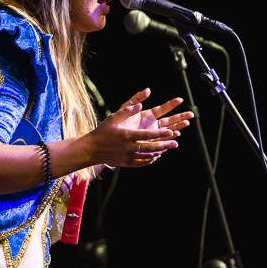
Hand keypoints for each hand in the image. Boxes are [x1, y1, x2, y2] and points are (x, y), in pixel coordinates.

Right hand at [78, 89, 192, 167]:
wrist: (91, 150)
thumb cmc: (102, 131)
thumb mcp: (113, 118)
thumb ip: (127, 111)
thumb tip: (140, 104)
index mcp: (127, 135)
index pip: (147, 135)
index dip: (160, 134)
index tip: (171, 131)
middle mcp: (128, 147)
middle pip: (150, 147)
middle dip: (164, 145)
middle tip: (175, 143)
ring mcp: (127, 157)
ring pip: (147, 156)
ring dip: (159, 152)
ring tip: (168, 149)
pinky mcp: (126, 163)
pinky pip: (141, 163)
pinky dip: (150, 160)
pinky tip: (155, 156)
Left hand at [119, 87, 193, 137]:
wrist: (110, 140)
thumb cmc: (116, 124)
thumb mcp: (124, 109)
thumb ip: (135, 99)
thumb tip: (148, 90)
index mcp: (147, 115)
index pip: (162, 109)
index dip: (171, 104)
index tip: (180, 99)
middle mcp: (152, 124)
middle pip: (169, 120)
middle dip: (180, 117)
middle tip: (191, 115)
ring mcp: (152, 134)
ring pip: (168, 130)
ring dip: (177, 127)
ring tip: (186, 124)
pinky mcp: (150, 143)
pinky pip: (162, 140)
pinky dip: (169, 138)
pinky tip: (175, 136)